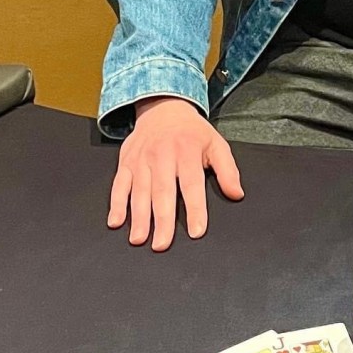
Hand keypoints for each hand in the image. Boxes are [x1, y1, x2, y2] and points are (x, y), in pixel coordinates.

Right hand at [107, 95, 243, 250]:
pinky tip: (115, 222)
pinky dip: (116, 203)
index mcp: (187, 151)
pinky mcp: (126, 162)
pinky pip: (119, 185)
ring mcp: (142, 160)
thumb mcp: (216, 143)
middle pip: (163, 192)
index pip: (192, 185)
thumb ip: (227, 170)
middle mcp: (163, 156)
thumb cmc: (192, 132)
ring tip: (139, 239)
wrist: (163, 108)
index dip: (195, 209)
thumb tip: (236, 194)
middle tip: (162, 245)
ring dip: (138, 217)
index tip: (196, 231)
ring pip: (140, 191)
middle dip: (162, 220)